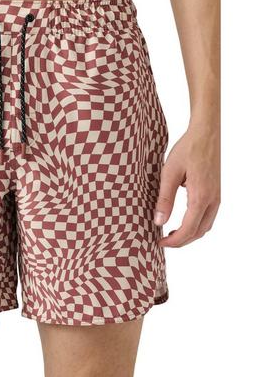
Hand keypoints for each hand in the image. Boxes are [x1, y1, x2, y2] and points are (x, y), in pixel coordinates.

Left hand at [154, 123, 219, 246]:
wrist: (206, 133)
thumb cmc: (187, 149)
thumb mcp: (169, 173)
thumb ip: (164, 198)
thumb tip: (159, 221)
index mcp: (201, 196)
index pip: (189, 229)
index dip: (174, 241)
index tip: (159, 243)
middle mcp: (213, 199)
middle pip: (199, 232)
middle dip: (182, 241)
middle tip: (163, 242)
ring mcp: (217, 196)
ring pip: (205, 226)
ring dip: (189, 234)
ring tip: (171, 234)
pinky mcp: (216, 192)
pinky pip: (208, 216)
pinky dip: (196, 225)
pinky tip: (182, 221)